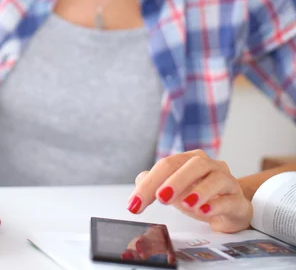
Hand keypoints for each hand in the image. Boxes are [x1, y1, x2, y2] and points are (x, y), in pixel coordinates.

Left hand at [127, 150, 252, 233]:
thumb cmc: (201, 196)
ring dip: (199, 191)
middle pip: (193, 165)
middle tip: (161, 197)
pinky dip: (216, 205)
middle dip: (175, 181)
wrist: (232, 207)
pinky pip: (230, 199)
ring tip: (186, 206)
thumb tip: (138, 181)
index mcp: (190, 160)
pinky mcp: (238, 201)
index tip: (134, 204)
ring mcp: (227, 181)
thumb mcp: (175, 191)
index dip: (150, 183)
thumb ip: (155, 184)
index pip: (168, 164)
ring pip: (215, 178)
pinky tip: (204, 212)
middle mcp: (210, 165)